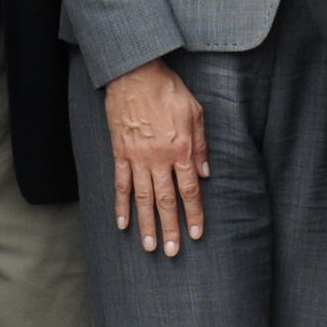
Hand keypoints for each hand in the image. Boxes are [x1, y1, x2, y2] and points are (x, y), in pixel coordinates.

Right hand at [104, 59, 209, 254]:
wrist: (135, 74)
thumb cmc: (169, 90)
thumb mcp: (195, 113)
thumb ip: (201, 146)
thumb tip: (205, 175)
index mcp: (181, 149)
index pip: (189, 190)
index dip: (193, 214)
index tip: (195, 234)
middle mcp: (159, 158)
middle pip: (166, 201)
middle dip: (170, 228)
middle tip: (171, 252)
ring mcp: (137, 158)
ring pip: (142, 198)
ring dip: (146, 225)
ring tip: (149, 246)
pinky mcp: (120, 153)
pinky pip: (120, 184)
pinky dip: (121, 205)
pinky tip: (122, 223)